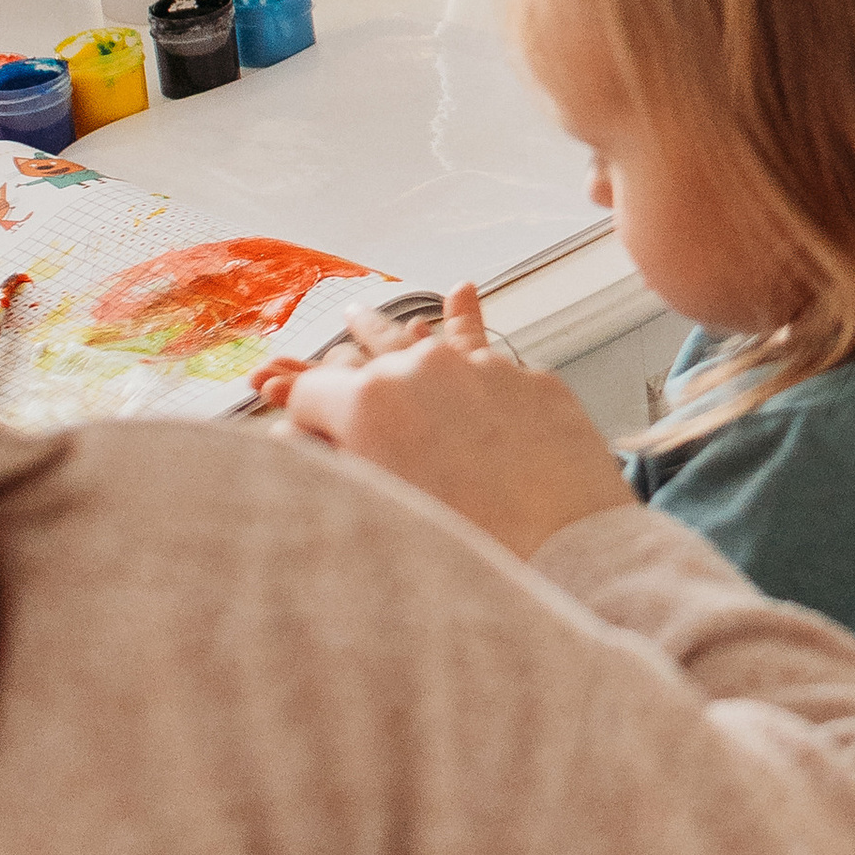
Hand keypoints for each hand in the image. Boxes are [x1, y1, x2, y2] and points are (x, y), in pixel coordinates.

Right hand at [284, 284, 636, 558]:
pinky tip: (463, 295)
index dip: (300, 411)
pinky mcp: (531, 382)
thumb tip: (291, 438)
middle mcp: (422, 370)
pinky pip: (489, 350)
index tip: (298, 424)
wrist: (562, 559)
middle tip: (328, 331)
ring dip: (397, 329)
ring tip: (367, 313)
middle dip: (347, 352)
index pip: (312, 391)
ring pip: (430, 339)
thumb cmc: (460, 557)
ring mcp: (483, 369)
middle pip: (371, 352)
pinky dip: (467, 324)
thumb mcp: (372, 517)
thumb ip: (329, 467)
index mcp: (368, 405)